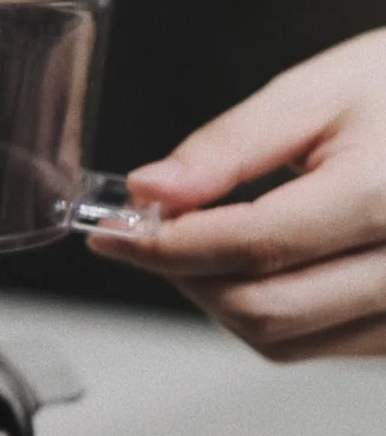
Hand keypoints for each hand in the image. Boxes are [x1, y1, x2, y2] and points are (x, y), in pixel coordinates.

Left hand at [88, 29, 385, 359]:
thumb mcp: (321, 90)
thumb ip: (229, 146)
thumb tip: (149, 191)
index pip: (251, 246)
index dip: (166, 246)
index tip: (113, 232)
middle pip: (261, 308)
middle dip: (186, 276)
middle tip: (149, 236)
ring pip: (281, 340)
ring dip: (220, 301)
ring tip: (201, 246)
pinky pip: (316, 345)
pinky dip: (266, 314)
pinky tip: (255, 266)